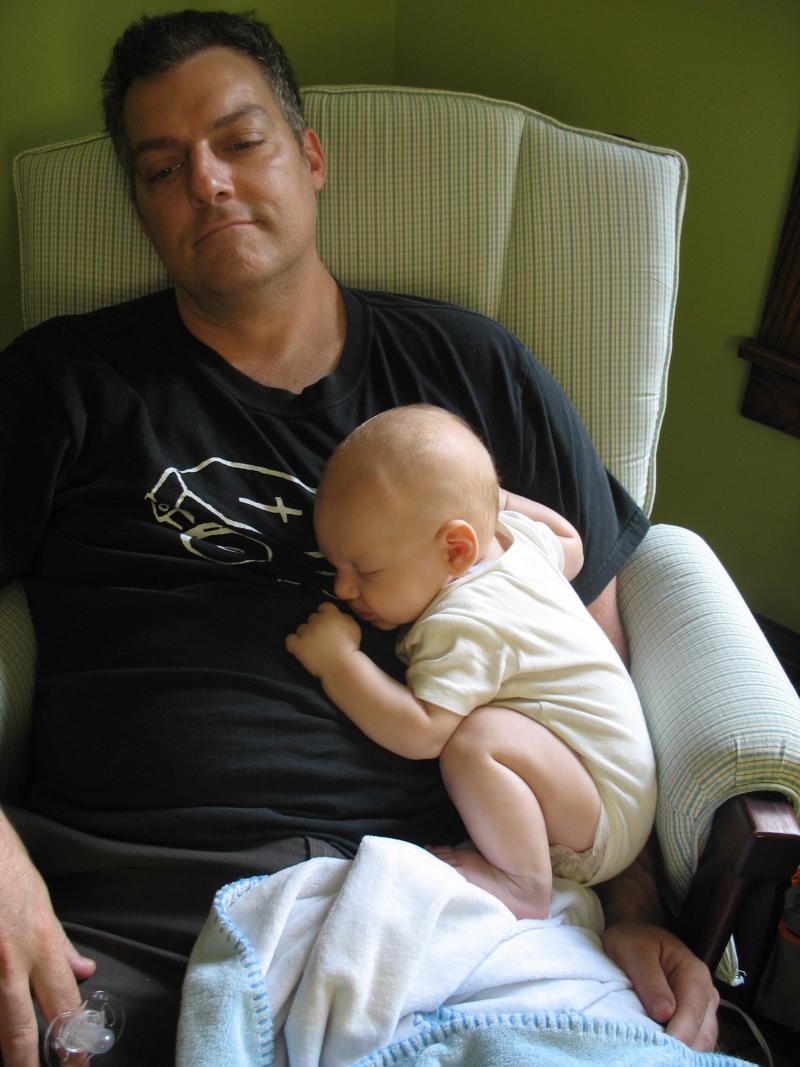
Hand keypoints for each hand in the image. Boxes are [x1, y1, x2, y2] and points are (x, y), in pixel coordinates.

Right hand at [0, 817, 95, 1065]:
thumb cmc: (7, 871)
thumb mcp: (43, 903)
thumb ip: (60, 943)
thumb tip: (84, 970)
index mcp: (40, 944)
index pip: (63, 1003)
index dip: (71, 1038)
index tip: (77, 1061)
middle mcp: (10, 961)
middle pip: (20, 1029)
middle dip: (28, 1062)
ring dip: (5, 1046)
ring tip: (14, 1061)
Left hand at [286, 601, 361, 677]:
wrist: (342, 665)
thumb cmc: (350, 648)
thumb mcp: (353, 627)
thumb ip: (343, 617)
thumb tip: (336, 616)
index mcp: (330, 614)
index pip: (323, 607)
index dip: (326, 615)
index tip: (329, 624)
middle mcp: (317, 620)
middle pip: (312, 618)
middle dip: (317, 626)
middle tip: (323, 638)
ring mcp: (306, 632)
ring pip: (301, 629)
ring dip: (306, 635)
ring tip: (314, 646)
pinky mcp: (298, 645)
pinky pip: (290, 640)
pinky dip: (293, 643)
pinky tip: (300, 647)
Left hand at [602, 920, 718, 1050]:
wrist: (634, 935)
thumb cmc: (633, 941)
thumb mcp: (634, 952)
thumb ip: (650, 981)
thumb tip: (664, 1014)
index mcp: (694, 973)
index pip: (692, 1012)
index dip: (679, 1035)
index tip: (660, 1051)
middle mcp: (705, 994)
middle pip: (702, 1033)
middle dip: (681, 1049)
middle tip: (654, 1057)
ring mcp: (702, 1009)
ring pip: (701, 1042)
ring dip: (682, 1053)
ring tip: (657, 1056)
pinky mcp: (693, 1020)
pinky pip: (693, 1042)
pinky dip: (681, 1051)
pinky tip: (663, 1053)